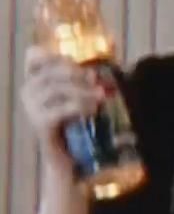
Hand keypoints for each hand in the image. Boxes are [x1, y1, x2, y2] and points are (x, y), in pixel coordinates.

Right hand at [20, 46, 103, 183]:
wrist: (72, 159)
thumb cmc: (80, 122)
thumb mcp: (84, 94)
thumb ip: (88, 78)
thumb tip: (103, 59)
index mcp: (36, 80)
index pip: (34, 56)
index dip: (55, 54)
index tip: (79, 64)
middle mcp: (29, 92)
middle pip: (51, 71)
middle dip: (77, 73)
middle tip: (97, 82)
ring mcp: (31, 109)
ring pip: (55, 89)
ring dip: (82, 91)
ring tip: (100, 98)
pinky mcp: (40, 125)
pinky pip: (58, 109)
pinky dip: (78, 106)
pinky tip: (92, 110)